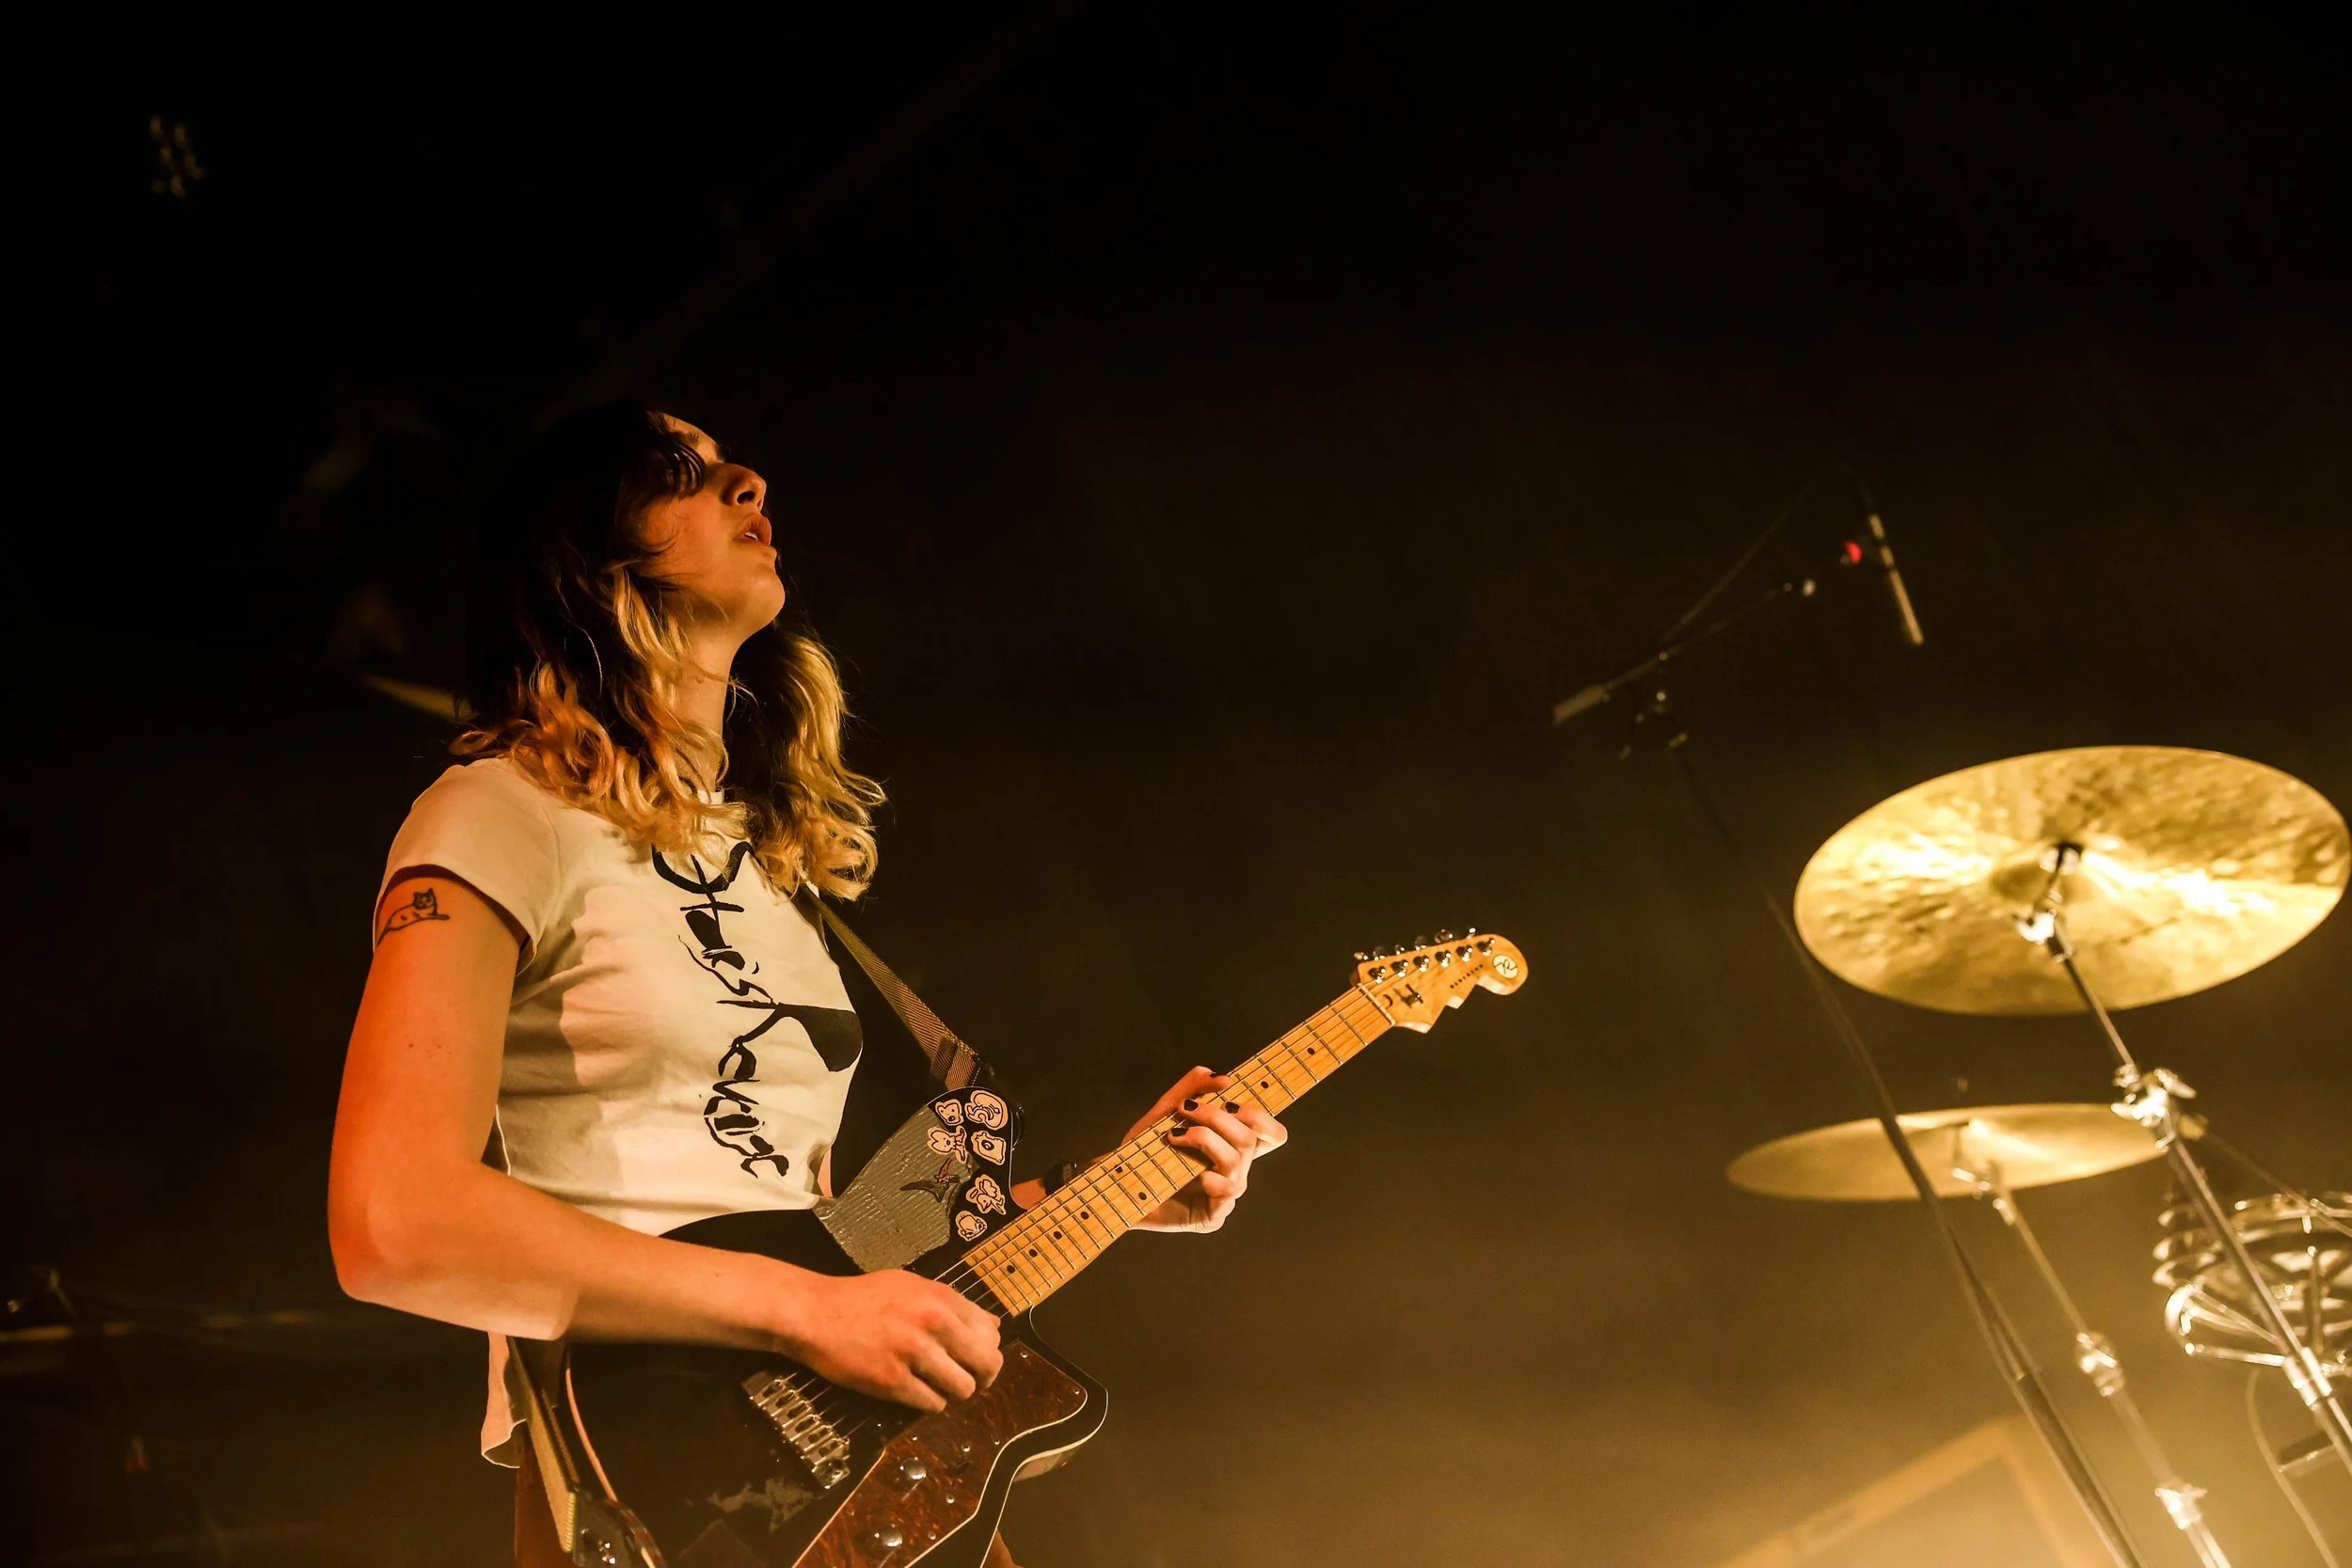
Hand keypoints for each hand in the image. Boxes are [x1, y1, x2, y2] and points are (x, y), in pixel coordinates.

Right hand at [778, 1268, 1001, 1411]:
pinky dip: (929, 1403)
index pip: (990, 1332)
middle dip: (981, 1377)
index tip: (975, 1358)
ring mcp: (913, 1354)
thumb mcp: (913, 1287)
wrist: (816, 1314)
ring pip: (963, 1389)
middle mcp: (933, 1323)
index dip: (987, 1350)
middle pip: (986, 1364)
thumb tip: (993, 1325)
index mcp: (941, 1297)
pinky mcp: (893, 1382)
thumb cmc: (864, 1299)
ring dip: (954, 1393)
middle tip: (966, 1380)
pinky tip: (916, 1392)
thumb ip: (953, 1305)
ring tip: (938, 1387)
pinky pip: (932, 1404)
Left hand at [1124, 1066, 1288, 1232]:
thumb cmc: (1145, 1152)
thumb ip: (1191, 1088)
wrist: (1119, 1187)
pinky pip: (1225, 1191)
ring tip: (1174, 1134)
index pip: (1271, 1134)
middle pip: (1250, 1139)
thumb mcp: (1166, 1112)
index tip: (1229, 1101)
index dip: (1262, 1117)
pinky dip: (1207, 1175)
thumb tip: (1222, 1077)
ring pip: (1236, 1160)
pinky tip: (1186, 1172)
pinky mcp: (1212, 1216)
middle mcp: (1235, 1171)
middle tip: (1187, 1108)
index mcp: (1232, 1147)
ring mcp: (1225, 1195)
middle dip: (1218, 1117)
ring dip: (1205, 1138)